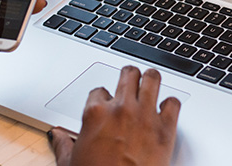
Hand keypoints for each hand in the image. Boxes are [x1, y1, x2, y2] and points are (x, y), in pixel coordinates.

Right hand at [49, 66, 181, 165]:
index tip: (107, 104)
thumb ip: (64, 145)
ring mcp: (145, 116)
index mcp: (95, 113)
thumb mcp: (71, 163)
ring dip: (151, 80)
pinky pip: (174, 103)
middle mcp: (121, 109)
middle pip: (128, 74)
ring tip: (151, 83)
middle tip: (131, 81)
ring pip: (152, 78)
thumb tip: (57, 136)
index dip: (104, 97)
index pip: (99, 90)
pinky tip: (166, 110)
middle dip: (129, 76)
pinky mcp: (166, 128)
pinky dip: (171, 104)